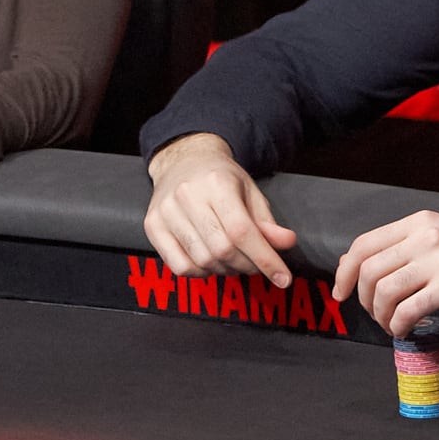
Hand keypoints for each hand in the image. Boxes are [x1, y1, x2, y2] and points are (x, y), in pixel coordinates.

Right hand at [143, 133, 297, 286]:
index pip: (242, 230)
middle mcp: (187, 195)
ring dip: (226, 271)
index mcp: (216, 182)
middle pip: (222, 249)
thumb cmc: (220, 178)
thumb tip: (286, 243)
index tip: (283, 278)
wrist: (183, 161)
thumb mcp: (250, 192)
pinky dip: (200, 273)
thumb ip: (267, 222)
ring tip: (234, 260)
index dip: (265, 259)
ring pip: (202, 261)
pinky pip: (179, 267)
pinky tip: (210, 262)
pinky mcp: (152, 225)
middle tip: (256, 264)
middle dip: (247, 266)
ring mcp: (166, 211)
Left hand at [332, 210, 438, 336]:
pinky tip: (404, 330)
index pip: (364, 243)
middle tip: (374, 314)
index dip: (345, 271)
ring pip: (385, 290)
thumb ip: (403, 247)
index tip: (341, 291)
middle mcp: (424, 236)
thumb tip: (358, 264)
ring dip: (380, 315)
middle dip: (363, 298)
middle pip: (370, 269)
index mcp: (418, 222)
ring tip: (391, 325)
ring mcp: (438, 261)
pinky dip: (399, 324)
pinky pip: (409, 309)